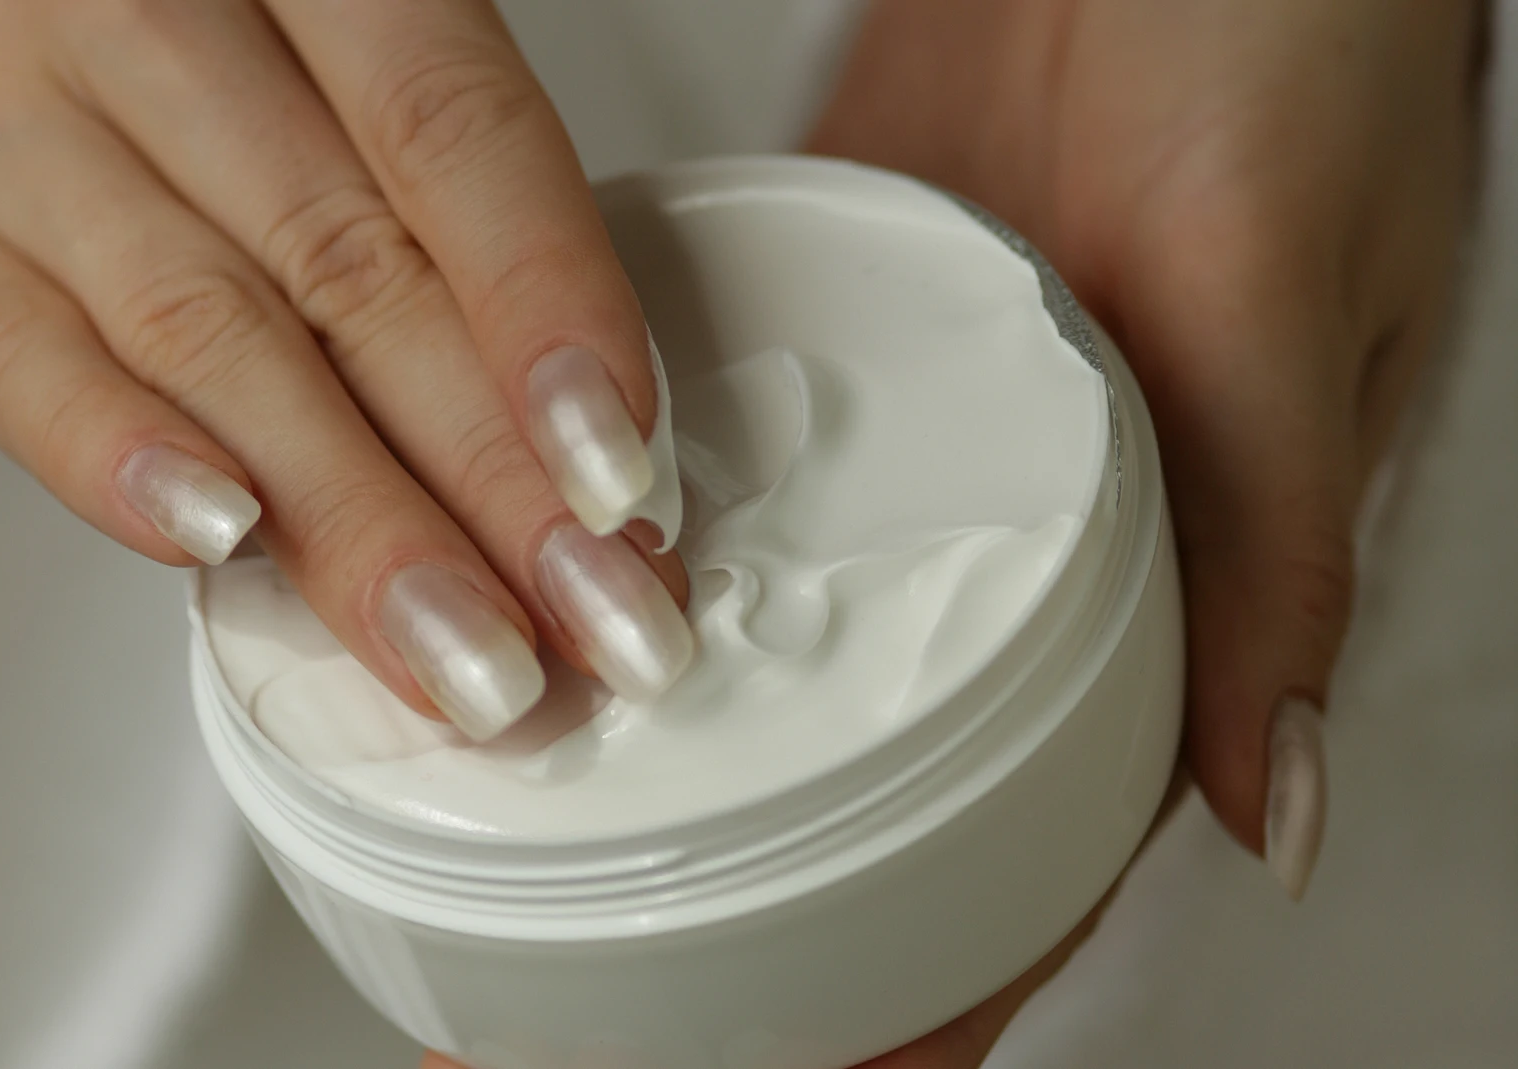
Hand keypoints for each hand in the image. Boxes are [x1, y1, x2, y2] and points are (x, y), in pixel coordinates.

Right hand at [0, 0, 690, 741]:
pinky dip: (124, 463)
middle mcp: (143, 12)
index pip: (449, 131)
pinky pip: (24, 363)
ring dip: (350, 516)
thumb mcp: (339, 69)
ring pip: (209, 336)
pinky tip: (222, 548)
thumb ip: (447, 219)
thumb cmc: (196, 46)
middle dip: (486, 471)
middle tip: (587, 619)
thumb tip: (584, 455)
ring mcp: (7, 122)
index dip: (547, 308)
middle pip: (348, 264)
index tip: (620, 476)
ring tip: (460, 647)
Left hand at [434, 0, 1481, 1064]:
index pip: (1032, 841)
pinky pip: (705, 456)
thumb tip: (1265, 803)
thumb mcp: (1298, 307)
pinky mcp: (812, 314)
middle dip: (748, 898)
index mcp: (1155, 566)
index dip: (918, 975)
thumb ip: (1278, 545)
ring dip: (665, 736)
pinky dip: (626, 536)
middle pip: (868, 766)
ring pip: (770, 626)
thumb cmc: (1303, 48)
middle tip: (597, 999)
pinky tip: (532, 587)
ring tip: (535, 827)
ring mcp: (892, 428)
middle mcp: (1001, 524)